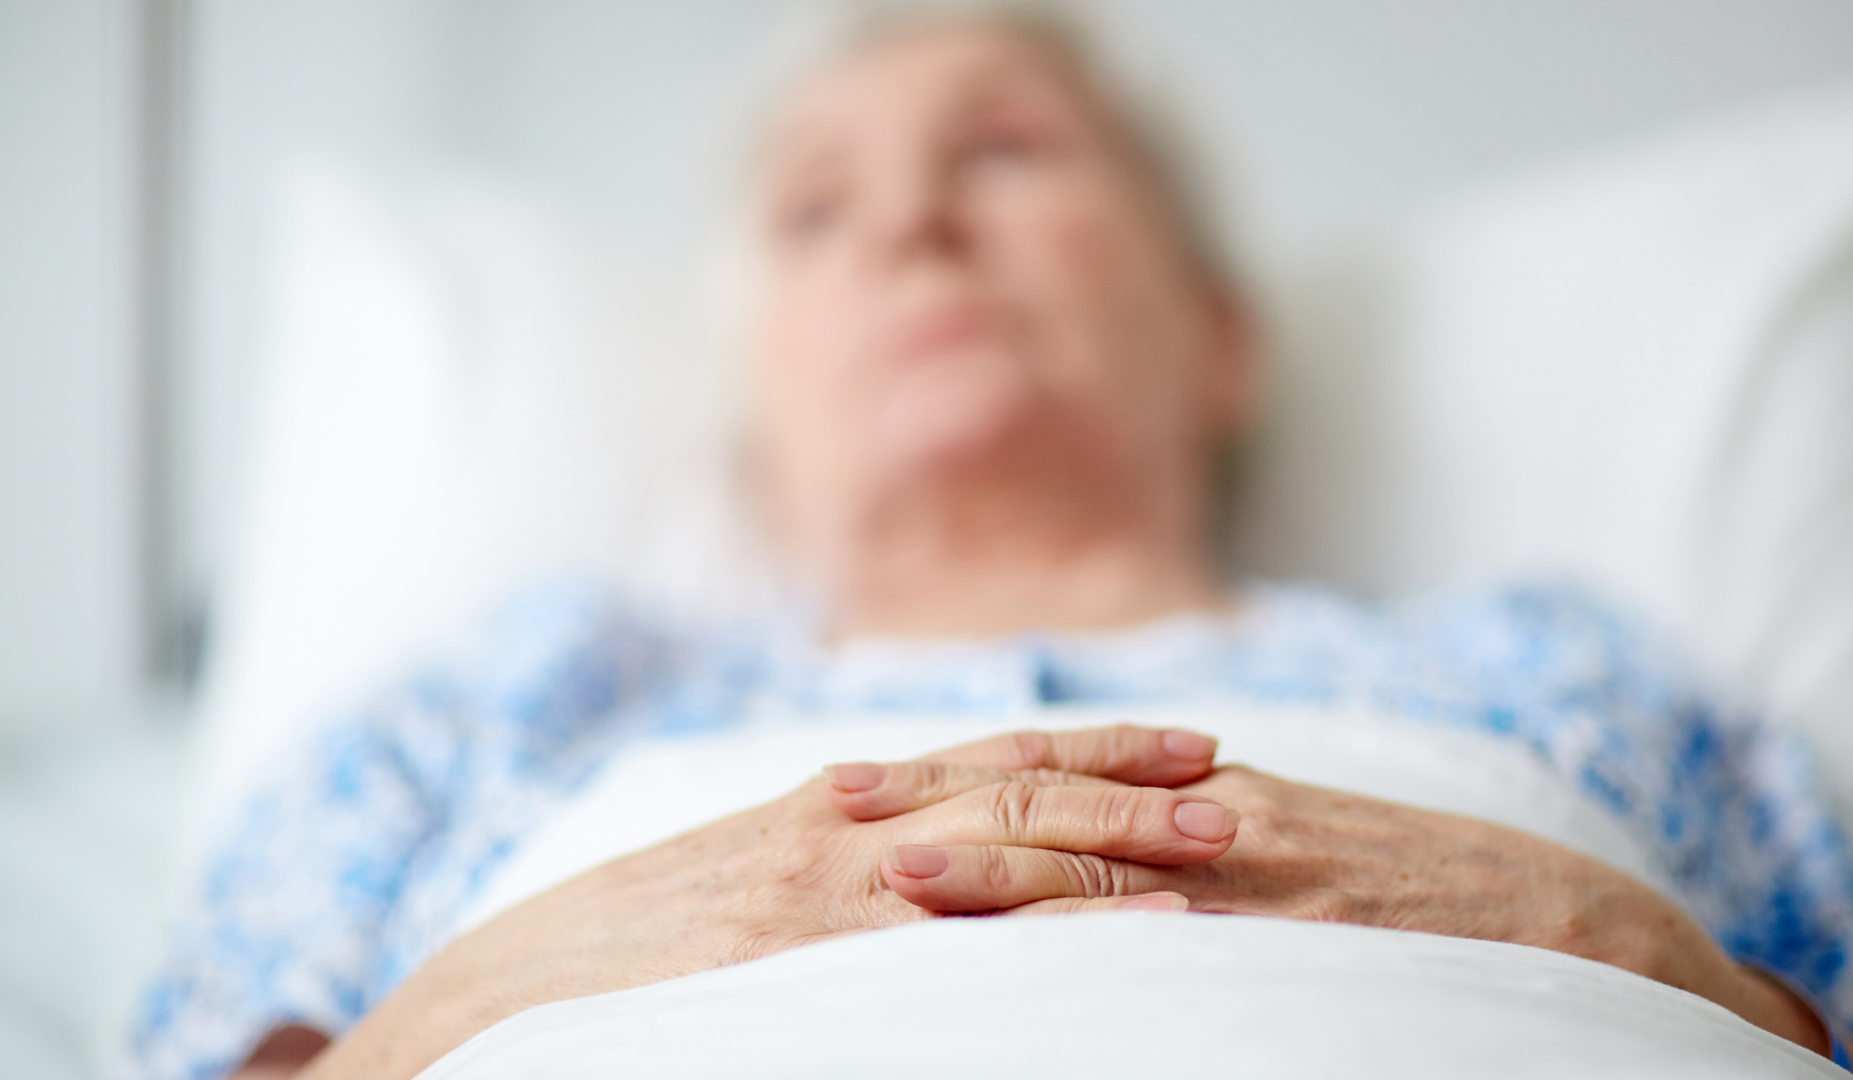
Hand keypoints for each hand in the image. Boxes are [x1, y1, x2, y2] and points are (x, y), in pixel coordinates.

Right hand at [288, 724, 1232, 1079]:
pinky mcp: (810, 953)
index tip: (1192, 746)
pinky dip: (1043, 928)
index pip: (993, 756)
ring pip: (1003, 848)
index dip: (1099, 750)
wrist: (501, 992)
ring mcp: (829, 889)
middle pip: (1020, 790)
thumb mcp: (740, 870)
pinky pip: (951, 933)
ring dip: (1118, 849)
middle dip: (1137, 791)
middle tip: (1243, 791)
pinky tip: (1123, 940)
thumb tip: (923, 846)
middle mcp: (845, 826)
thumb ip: (836, 848)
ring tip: (1221, 851)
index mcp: (835, 802)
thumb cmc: (623, 944)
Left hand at [851, 759, 1852, 1064]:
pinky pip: (1197, 937)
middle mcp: (1221, 819)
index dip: (944, 781)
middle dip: (939, 812)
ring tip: (896, 877)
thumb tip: (1093, 837)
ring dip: (1000, 871)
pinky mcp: (1310, 932)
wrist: (1561, 921)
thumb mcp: (1296, 838)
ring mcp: (1263, 876)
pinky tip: (1047, 961)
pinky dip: (1118, 941)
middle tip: (829, 818)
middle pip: (1053, 806)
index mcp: (1208, 793)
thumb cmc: (1418, 886)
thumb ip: (1193, 829)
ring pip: (1111, 866)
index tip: (853, 791)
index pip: (1050, 776)